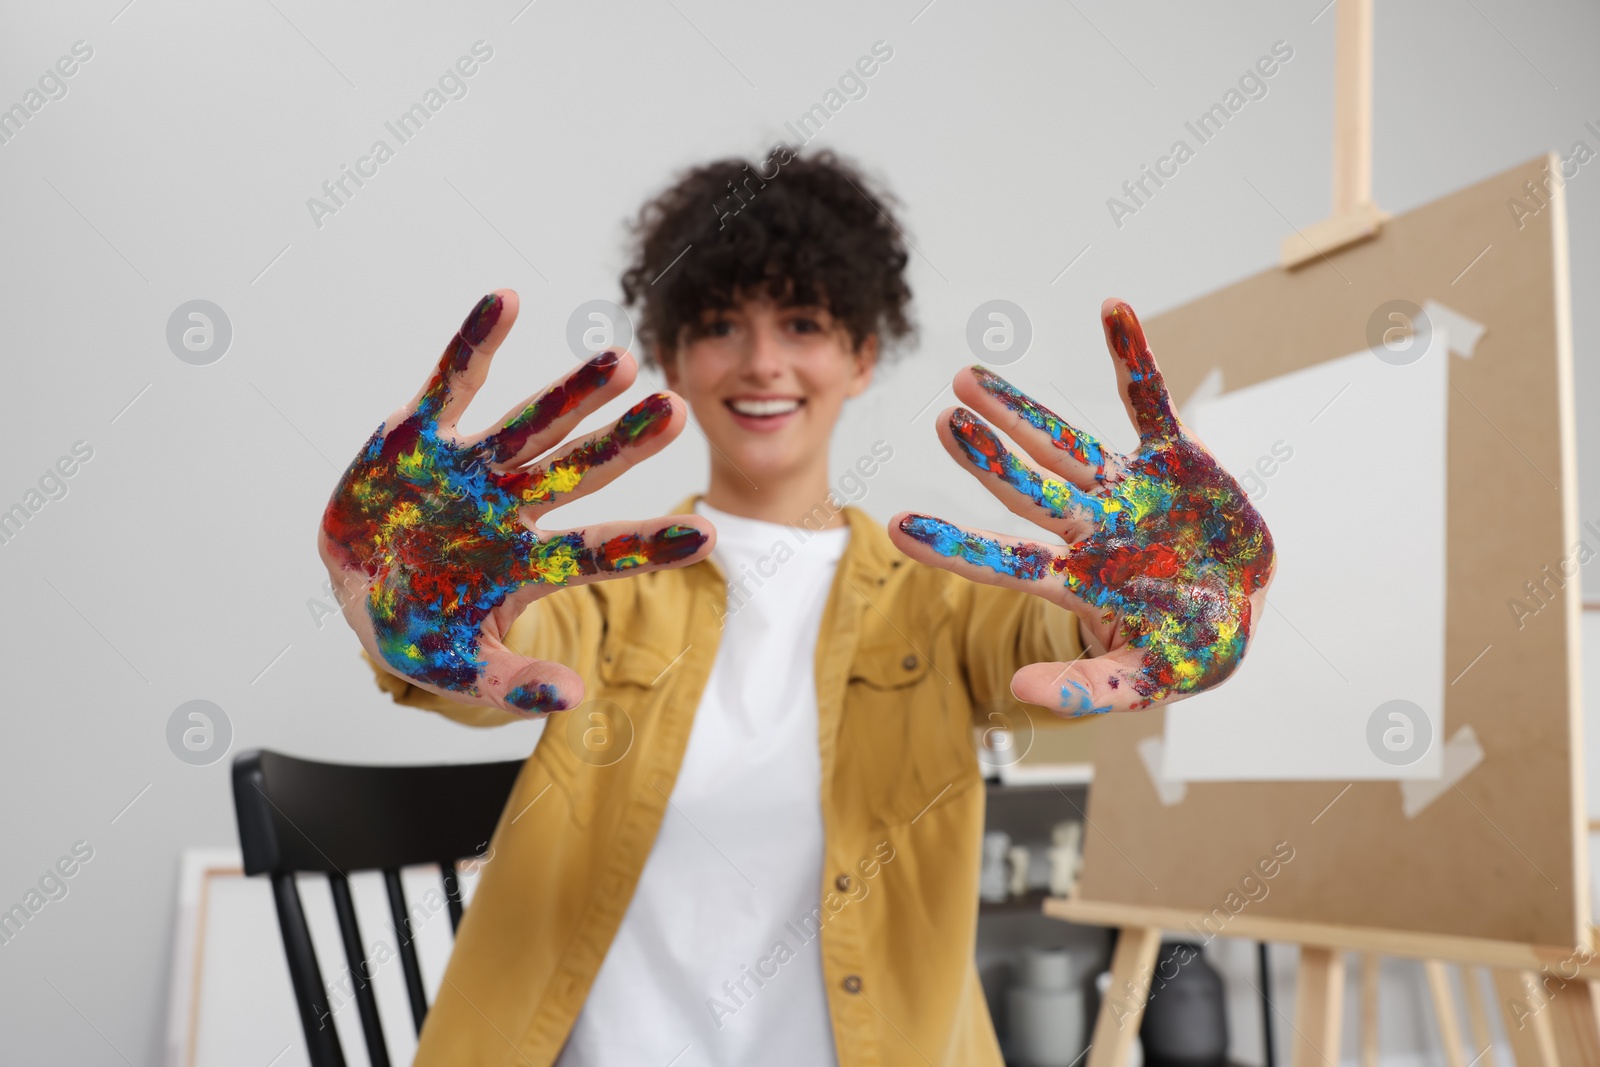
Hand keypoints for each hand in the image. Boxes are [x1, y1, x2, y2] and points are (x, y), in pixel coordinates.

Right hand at [318, 290, 713, 715]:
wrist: (353, 589)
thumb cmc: (417, 629)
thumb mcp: (460, 669)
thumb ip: (511, 685)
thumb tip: (573, 699)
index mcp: (528, 562)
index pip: (601, 551)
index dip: (650, 545)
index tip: (709, 536)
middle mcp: (511, 506)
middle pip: (579, 471)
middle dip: (625, 444)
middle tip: (677, 410)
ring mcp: (470, 467)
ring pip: (532, 424)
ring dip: (572, 393)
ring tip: (621, 361)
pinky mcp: (420, 434)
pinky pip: (452, 381)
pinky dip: (474, 343)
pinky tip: (504, 300)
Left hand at [889, 298, 1274, 713]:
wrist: (1244, 611)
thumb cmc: (1189, 649)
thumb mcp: (1147, 682)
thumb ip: (1086, 690)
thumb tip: (1017, 687)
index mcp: (1080, 578)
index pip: (1004, 561)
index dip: (953, 546)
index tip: (896, 528)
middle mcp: (1091, 528)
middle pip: (1027, 490)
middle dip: (986, 459)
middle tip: (942, 424)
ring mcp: (1127, 489)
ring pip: (1064, 444)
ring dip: (1021, 411)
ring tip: (968, 378)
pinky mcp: (1173, 459)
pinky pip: (1151, 401)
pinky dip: (1135, 357)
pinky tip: (1112, 308)